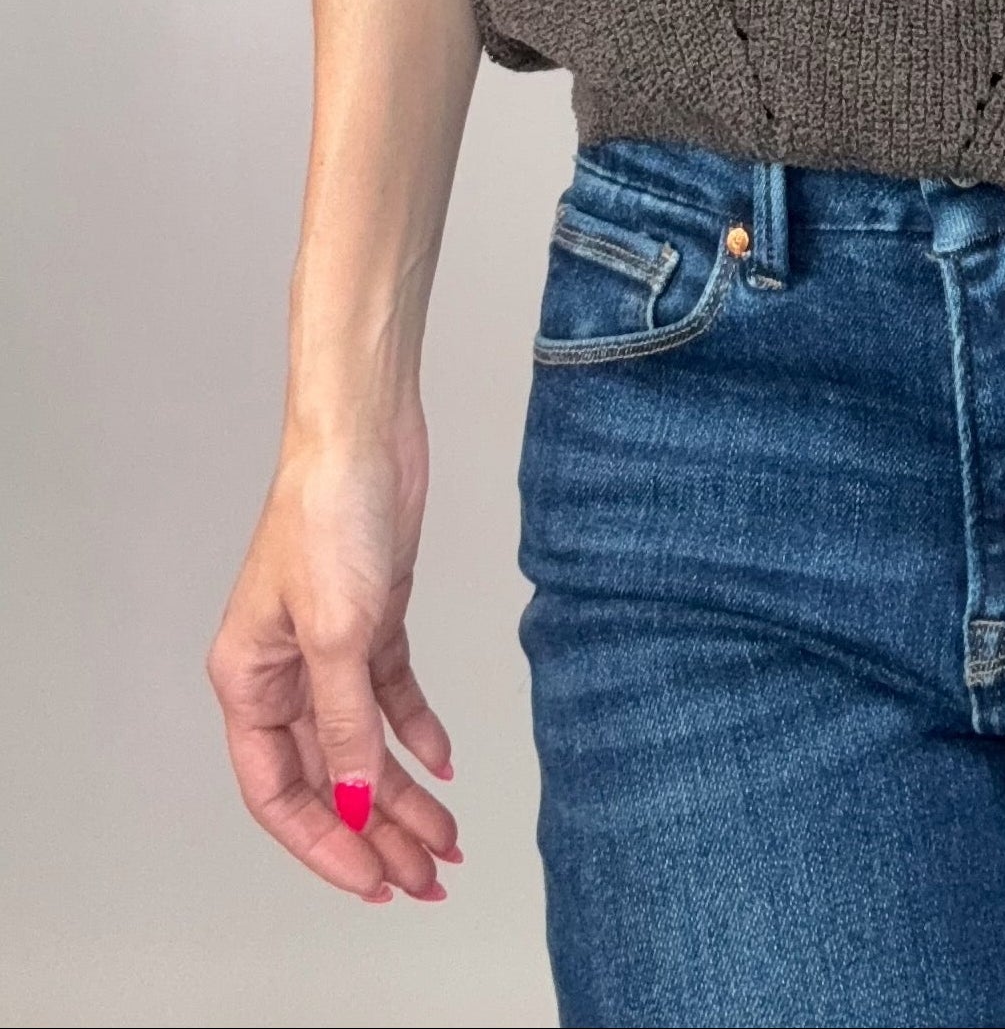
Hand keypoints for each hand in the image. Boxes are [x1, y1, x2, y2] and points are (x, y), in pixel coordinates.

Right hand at [207, 416, 460, 902]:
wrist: (365, 434)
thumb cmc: (329, 514)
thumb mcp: (340, 633)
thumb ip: (347, 725)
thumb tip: (358, 804)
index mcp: (248, 681)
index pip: (280, 792)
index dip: (327, 842)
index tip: (374, 881)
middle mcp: (283, 672)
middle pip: (330, 778)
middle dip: (378, 832)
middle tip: (428, 877)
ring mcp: (329, 648)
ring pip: (365, 744)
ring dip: (404, 793)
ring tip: (447, 839)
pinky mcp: (372, 620)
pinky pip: (391, 696)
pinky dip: (417, 730)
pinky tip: (445, 763)